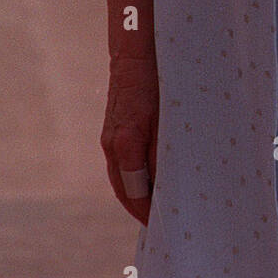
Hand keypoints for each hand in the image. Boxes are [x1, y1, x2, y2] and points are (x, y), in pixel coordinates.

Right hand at [101, 55, 158, 226]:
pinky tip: (150, 179)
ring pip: (121, 178)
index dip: (148, 211)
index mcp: (126, 145)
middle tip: (161, 222)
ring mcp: (110, 138)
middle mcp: (113, 146)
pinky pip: (122, 164)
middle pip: (124, 189)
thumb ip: (164, 152)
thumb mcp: (168, 118)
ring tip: (157, 207)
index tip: (164, 224)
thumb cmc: (158, 82)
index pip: (135, 192)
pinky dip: (133, 177)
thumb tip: (167, 184)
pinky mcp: (112, 131)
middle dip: (141, 208)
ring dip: (136, 194)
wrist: (136, 54)